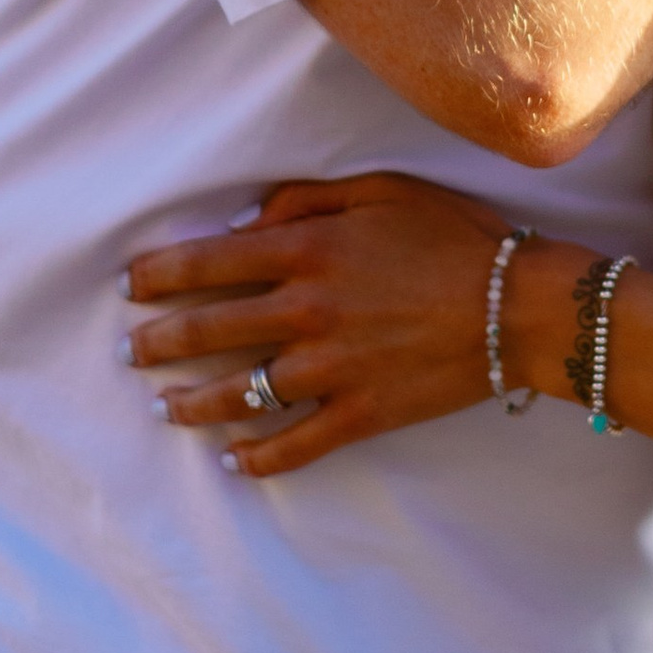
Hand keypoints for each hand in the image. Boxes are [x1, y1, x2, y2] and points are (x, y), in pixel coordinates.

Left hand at [121, 175, 508, 478]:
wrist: (521, 307)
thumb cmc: (456, 238)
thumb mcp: (383, 191)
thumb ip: (306, 198)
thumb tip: (242, 223)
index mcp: (308, 249)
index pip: (206, 263)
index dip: (158, 275)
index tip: (130, 286)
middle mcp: (307, 310)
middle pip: (206, 330)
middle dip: (157, 343)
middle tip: (130, 353)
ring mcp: (330, 368)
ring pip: (237, 394)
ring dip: (190, 404)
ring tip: (163, 410)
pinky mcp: (359, 413)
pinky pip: (293, 444)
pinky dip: (257, 457)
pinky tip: (232, 461)